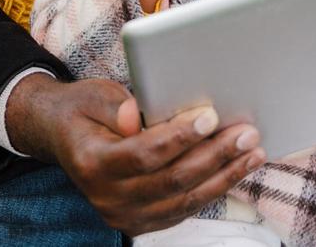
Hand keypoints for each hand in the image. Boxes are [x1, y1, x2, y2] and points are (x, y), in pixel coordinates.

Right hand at [5, 74, 266, 233]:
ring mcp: (124, 215)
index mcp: (92, 163)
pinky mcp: (140, 221)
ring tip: (252, 152)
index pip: (144, 155)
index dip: (180, 137)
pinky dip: (212, 189)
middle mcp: (106, 197)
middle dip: (214, 156)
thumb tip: (138, 115)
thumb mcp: (92, 95)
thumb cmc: (82, 109)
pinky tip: (234, 169)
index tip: (211, 116)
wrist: (62, 136)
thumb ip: (115, 106)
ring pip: (184, 200)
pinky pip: (184, 209)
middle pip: (171, 181)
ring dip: (223, 176)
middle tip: (246, 133)